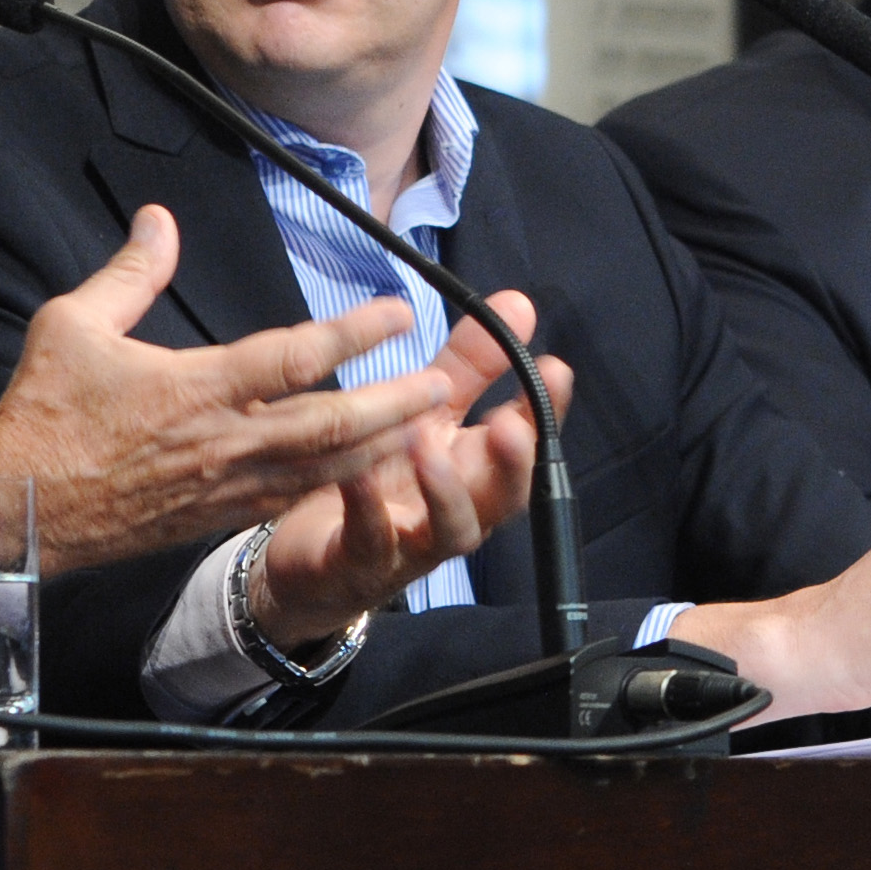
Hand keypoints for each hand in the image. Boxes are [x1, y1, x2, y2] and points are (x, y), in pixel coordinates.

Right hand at [0, 206, 452, 571]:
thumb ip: (130, 271)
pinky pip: (292, 501)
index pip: (293, 359)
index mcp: (195, 388)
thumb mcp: (73, 324)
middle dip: (393, 405)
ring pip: (322, 470)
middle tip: (443, 383)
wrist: (17, 507)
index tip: (398, 311)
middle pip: (329, 425)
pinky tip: (371, 474)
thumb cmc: (44, 410)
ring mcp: (224, 487)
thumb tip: (159, 217)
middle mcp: (222, 441)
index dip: (352, 334)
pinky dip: (338, 486)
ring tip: (430, 428)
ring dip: (380, 449)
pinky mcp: (217, 517)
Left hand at [250, 291, 574, 646]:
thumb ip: (468, 365)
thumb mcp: (424, 416)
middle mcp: (454, 512)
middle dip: (512, 462)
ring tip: (427, 444)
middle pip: (503, 496)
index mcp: (474, 472)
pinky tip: (355, 472)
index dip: (544, 411)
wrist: (316, 564)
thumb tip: (518, 304)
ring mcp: (412, 545)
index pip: (526, 442)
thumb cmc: (382, 484)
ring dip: (445, 489)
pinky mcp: (360, 565)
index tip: (554, 370)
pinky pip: (370, 541)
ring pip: (450, 529)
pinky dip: (367, 508)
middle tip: (509, 424)